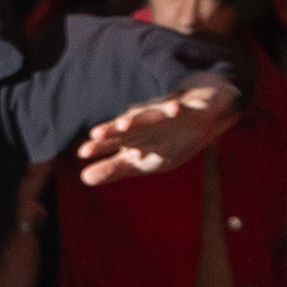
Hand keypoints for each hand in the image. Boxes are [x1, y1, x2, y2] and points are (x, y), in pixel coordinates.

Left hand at [75, 83, 237, 185]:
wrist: (204, 112)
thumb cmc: (168, 138)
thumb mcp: (143, 160)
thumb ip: (115, 168)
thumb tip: (84, 178)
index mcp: (136, 136)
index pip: (114, 142)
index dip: (100, 147)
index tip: (82, 153)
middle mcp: (147, 123)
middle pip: (128, 127)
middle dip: (112, 131)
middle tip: (95, 135)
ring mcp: (167, 114)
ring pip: (151, 115)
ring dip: (138, 119)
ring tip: (123, 125)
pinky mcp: (189, 107)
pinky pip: (184, 108)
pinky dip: (178, 108)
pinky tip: (173, 110)